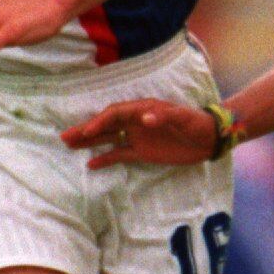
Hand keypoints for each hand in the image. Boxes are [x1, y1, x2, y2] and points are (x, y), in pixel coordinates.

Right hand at [62, 98, 219, 169]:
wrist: (209, 139)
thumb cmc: (197, 123)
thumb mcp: (183, 118)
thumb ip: (165, 116)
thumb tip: (144, 117)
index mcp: (142, 109)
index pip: (116, 113)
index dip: (101, 121)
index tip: (88, 132)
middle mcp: (135, 121)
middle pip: (105, 124)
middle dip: (85, 130)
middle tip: (64, 136)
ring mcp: (137, 137)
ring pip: (108, 138)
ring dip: (89, 142)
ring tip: (68, 145)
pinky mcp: (141, 152)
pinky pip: (119, 154)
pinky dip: (105, 158)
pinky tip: (91, 163)